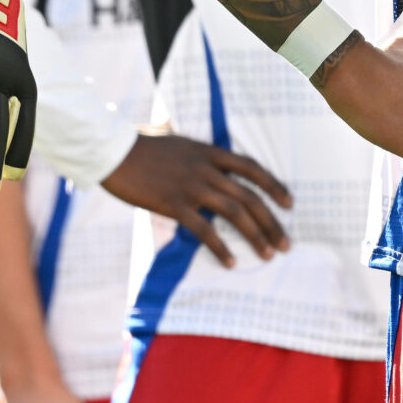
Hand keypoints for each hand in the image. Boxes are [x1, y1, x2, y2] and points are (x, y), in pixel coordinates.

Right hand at [103, 133, 292, 267]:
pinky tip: (231, 262)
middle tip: (286, 244)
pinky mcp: (174, 204)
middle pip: (250, 196)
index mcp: (209, 151)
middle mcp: (206, 168)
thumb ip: (195, 151)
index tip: (289, 203)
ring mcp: (192, 186)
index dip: (274, 185)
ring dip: (255, 236)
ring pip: (234, 213)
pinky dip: (220, 248)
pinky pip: (204, 230)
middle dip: (272, 222)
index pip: (252, 168)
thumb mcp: (176, 140)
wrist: (113, 152)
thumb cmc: (141, 147)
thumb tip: (203, 157)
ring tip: (268, 255)